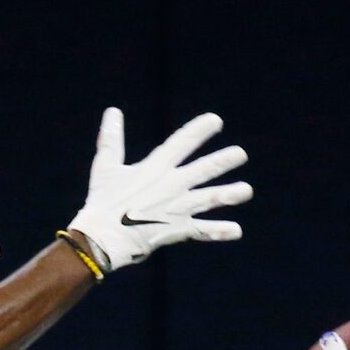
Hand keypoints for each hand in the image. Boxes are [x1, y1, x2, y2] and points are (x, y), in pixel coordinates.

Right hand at [68, 109, 250, 272]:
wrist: (103, 238)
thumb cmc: (102, 201)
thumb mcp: (106, 166)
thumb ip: (112, 139)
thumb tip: (113, 111)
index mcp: (155, 167)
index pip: (182, 142)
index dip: (200, 130)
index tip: (216, 121)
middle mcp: (171, 185)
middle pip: (204, 169)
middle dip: (224, 161)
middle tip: (241, 154)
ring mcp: (177, 208)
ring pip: (210, 198)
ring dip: (230, 194)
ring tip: (247, 190)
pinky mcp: (178, 230)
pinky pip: (203, 231)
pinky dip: (219, 231)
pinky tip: (237, 231)